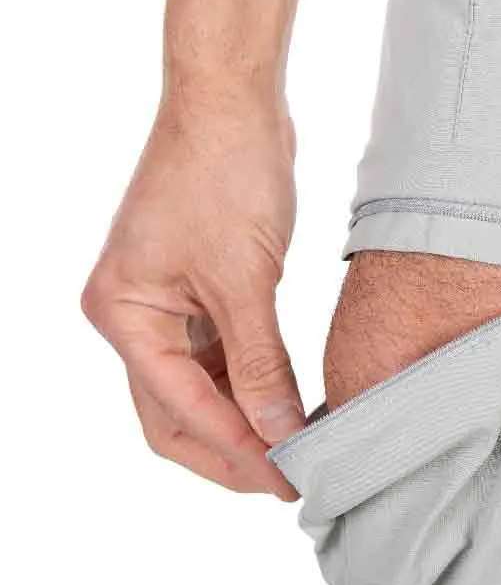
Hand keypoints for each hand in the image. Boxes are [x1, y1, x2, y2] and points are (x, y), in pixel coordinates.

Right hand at [82, 99, 301, 498]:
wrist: (233, 104)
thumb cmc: (224, 173)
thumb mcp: (244, 279)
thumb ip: (261, 364)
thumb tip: (279, 434)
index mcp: (123, 315)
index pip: (179, 408)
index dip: (236, 449)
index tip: (286, 480)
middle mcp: (133, 317)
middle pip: (175, 414)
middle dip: (229, 451)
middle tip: (286, 481)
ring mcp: (163, 307)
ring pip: (198, 391)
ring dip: (242, 422)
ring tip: (293, 450)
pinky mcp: (198, 294)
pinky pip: (219, 359)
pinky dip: (250, 385)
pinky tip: (286, 405)